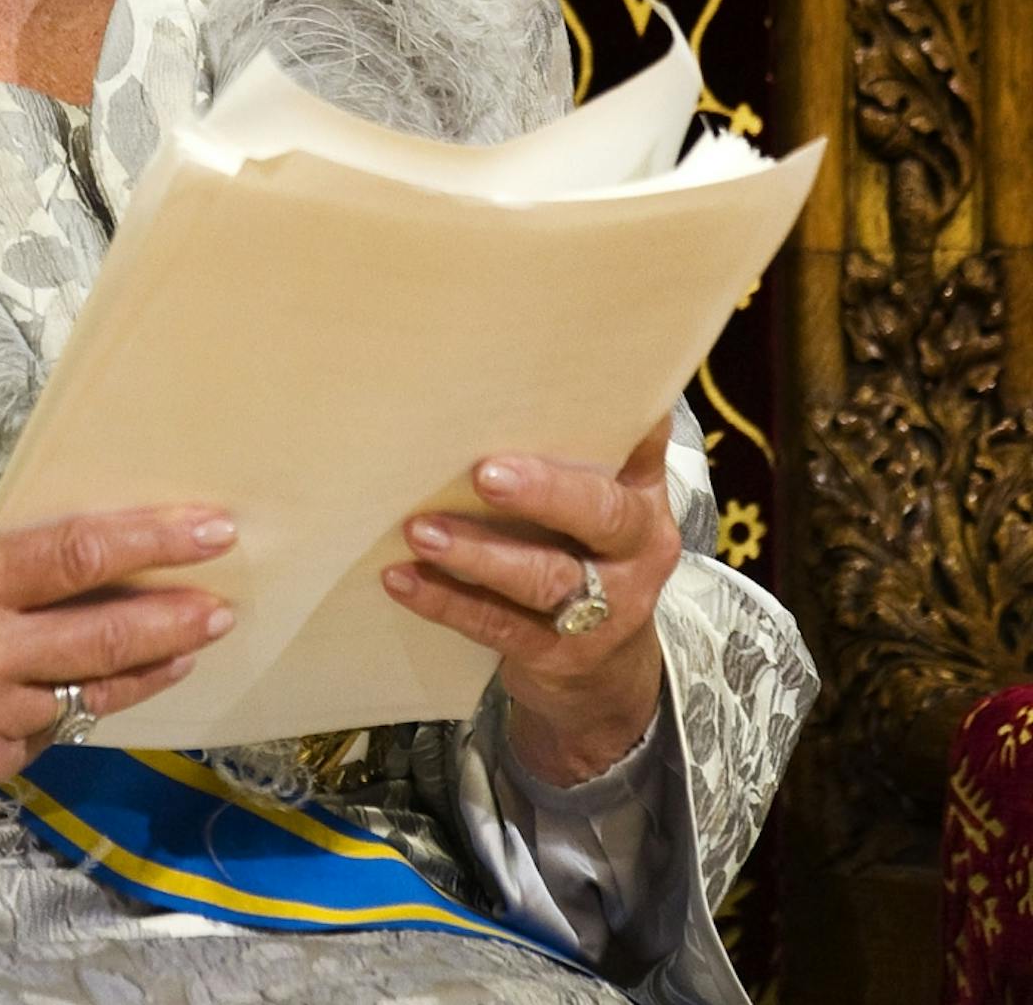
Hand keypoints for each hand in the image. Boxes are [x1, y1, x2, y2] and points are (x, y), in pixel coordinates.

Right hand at [0, 508, 236, 799]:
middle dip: (177, 616)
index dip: (156, 541)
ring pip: (90, 694)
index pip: (78, 555)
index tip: (212, 528)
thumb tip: (73, 565)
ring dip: (144, 667)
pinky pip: (50, 731)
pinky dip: (80, 705)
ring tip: (189, 641)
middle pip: (105, 635)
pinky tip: (106, 685)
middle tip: (225, 600)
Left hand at [382, 416, 680, 785]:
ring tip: (419, 530)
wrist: (606, 675)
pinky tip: (401, 579)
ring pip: (541, 578)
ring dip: (475, 552)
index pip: (642, 447)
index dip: (621, 417)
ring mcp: (603, 611)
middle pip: (600, 516)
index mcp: (642, 498)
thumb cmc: (582, 554)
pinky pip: (497, 625)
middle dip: (544, 492)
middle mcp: (635, 551)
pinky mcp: (556, 654)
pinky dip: (444, 600)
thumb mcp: (597, 505)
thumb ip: (574, 452)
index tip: (566, 392)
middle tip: (485, 473)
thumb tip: (516, 370)